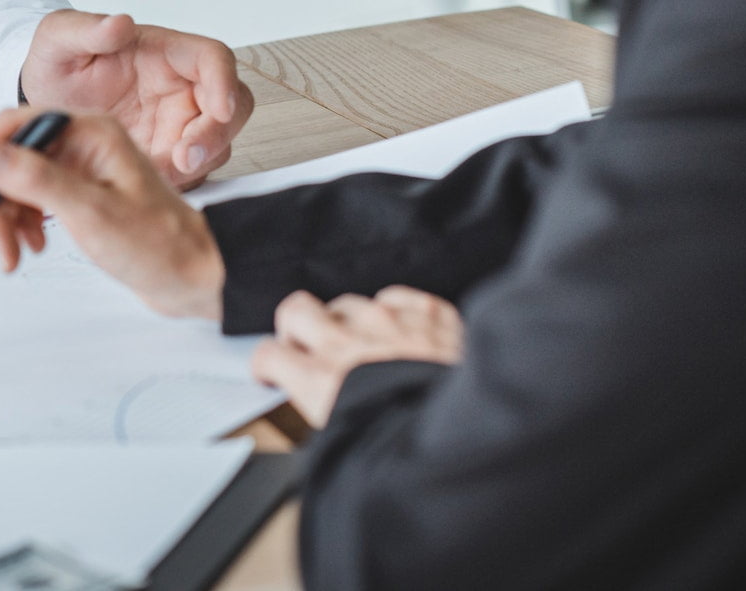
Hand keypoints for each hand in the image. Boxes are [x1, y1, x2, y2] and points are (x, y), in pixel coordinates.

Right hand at [0, 108, 225, 319]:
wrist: (195, 277)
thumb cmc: (160, 244)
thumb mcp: (91, 212)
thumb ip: (36, 180)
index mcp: (90, 132)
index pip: (16, 125)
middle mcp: (83, 144)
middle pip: (10, 156)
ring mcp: (81, 170)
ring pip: (17, 182)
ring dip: (5, 217)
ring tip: (13, 255)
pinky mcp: (80, 195)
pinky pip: (33, 200)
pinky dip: (22, 224)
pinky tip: (31, 247)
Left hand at [19, 10, 253, 188]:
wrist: (42, 109)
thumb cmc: (55, 66)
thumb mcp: (56, 41)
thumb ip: (85, 29)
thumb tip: (120, 23)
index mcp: (165, 52)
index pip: (214, 57)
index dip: (225, 82)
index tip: (219, 109)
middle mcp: (182, 88)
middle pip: (233, 105)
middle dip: (218, 133)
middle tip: (184, 158)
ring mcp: (179, 124)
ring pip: (218, 144)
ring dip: (198, 163)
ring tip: (155, 173)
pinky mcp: (169, 156)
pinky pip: (192, 172)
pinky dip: (179, 182)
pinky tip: (146, 183)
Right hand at [250, 286, 464, 427]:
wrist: (477, 439)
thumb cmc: (412, 449)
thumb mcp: (349, 440)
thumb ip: (325, 411)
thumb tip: (318, 405)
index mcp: (322, 380)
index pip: (269, 354)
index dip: (268, 364)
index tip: (275, 370)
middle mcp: (350, 343)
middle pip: (296, 309)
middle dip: (297, 326)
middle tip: (310, 345)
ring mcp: (390, 322)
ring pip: (348, 303)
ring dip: (351, 322)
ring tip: (369, 346)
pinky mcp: (429, 314)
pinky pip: (396, 296)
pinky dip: (397, 310)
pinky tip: (403, 330)